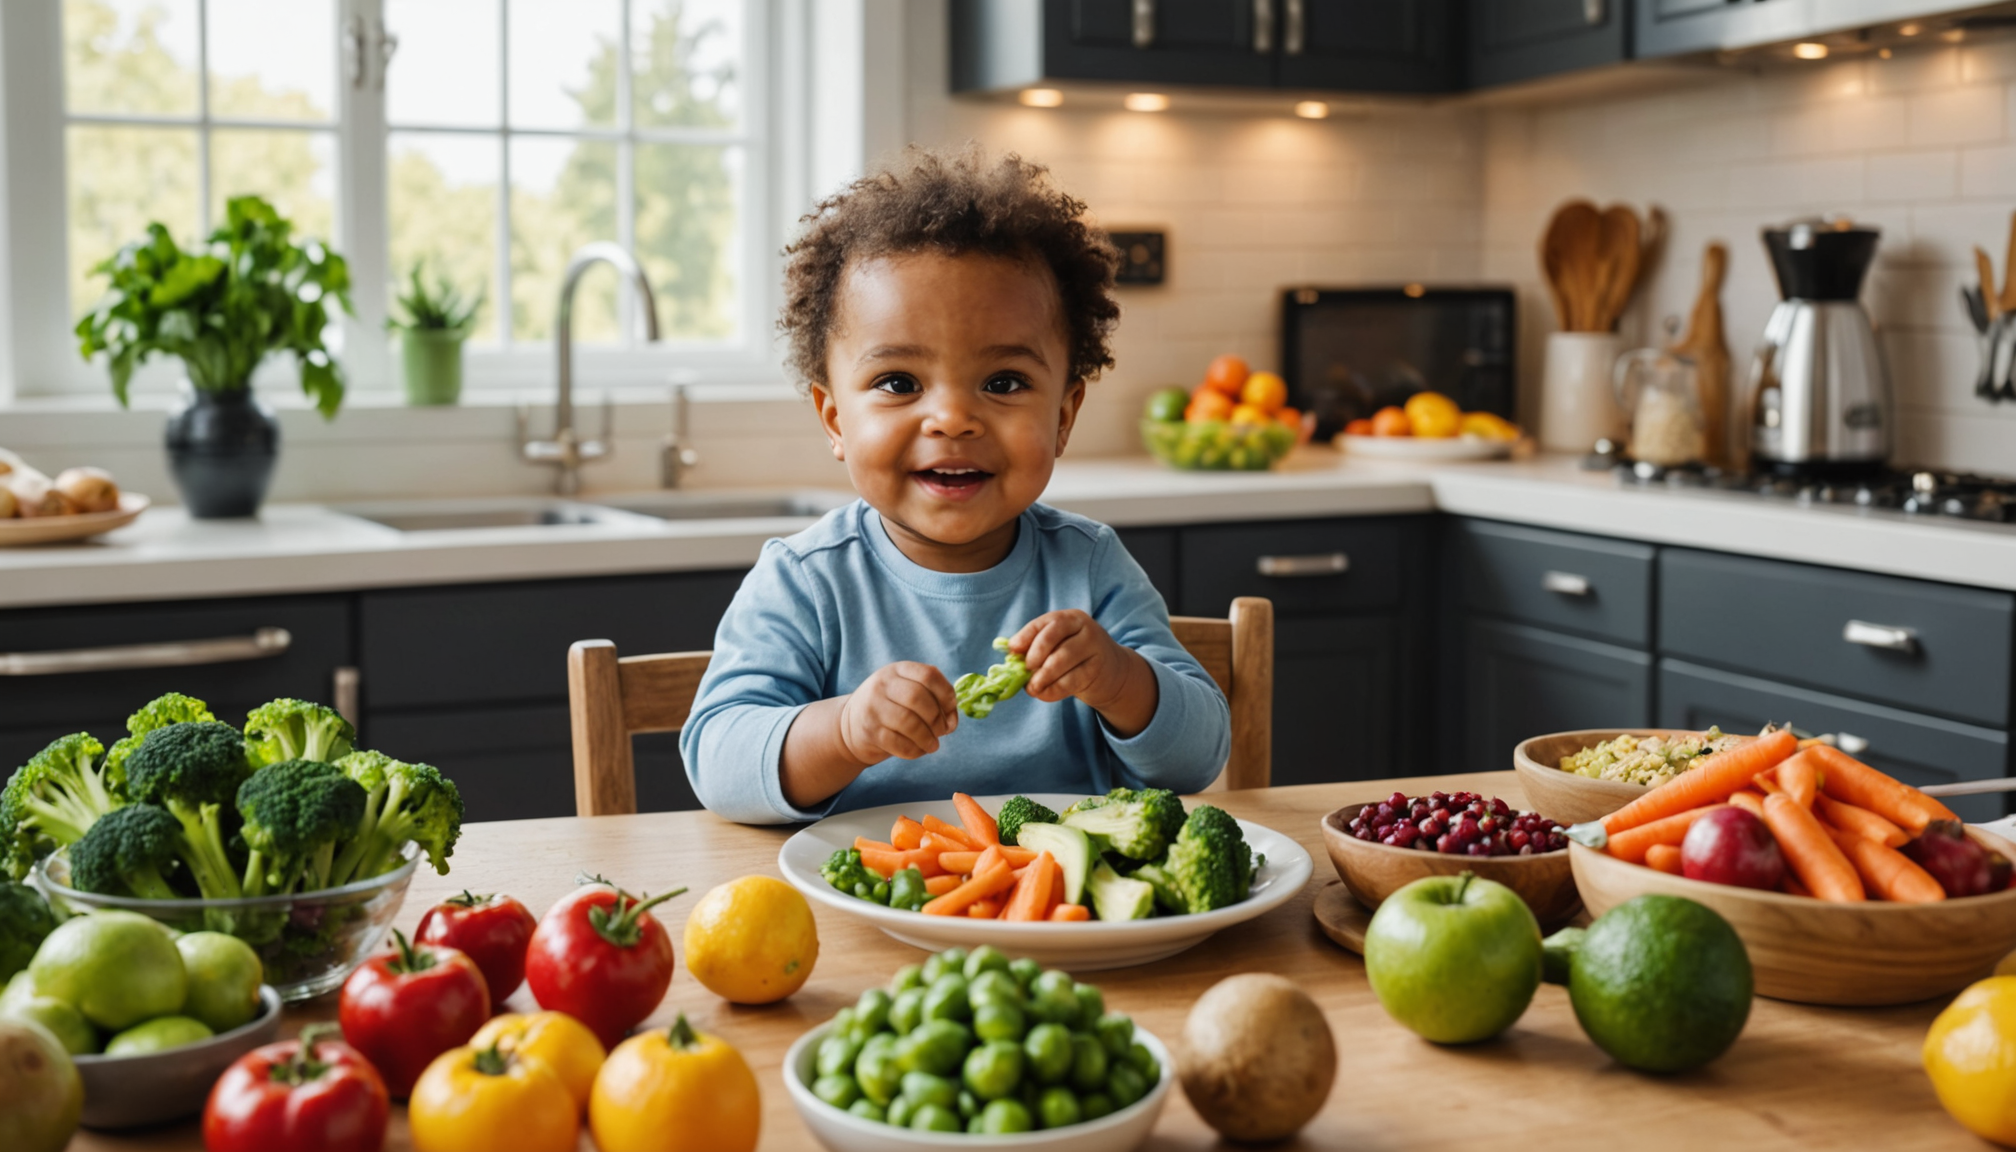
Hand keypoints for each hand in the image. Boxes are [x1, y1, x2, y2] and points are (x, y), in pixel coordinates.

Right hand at [838, 661, 958, 763]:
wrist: (849, 726)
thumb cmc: (891, 709)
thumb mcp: (907, 693)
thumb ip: (934, 701)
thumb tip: (951, 723)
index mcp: (898, 670)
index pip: (929, 675)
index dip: (946, 694)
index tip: (951, 709)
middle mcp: (882, 684)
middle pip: (918, 698)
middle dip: (936, 719)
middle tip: (942, 731)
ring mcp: (873, 707)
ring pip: (909, 722)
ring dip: (927, 738)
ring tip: (933, 745)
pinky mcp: (869, 731)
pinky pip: (898, 743)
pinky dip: (914, 750)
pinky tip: (918, 750)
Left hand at [1008, 611, 1151, 719]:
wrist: (1112, 672)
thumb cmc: (1076, 658)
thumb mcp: (1059, 646)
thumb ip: (1036, 647)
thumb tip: (1010, 654)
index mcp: (1069, 618)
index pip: (1045, 623)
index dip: (1026, 636)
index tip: (1013, 650)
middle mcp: (1084, 628)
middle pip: (1053, 637)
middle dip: (1034, 654)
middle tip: (1025, 670)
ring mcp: (1094, 648)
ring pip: (1061, 659)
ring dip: (1042, 676)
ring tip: (1031, 687)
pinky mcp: (1097, 670)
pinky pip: (1070, 680)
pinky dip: (1053, 690)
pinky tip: (1043, 694)